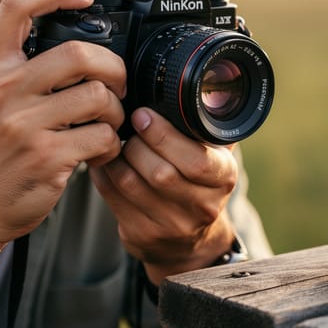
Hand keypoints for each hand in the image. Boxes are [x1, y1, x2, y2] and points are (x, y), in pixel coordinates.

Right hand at [0, 0, 126, 246]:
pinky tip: (98, 152)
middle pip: (79, 53)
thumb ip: (21, 68)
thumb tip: (82, 45)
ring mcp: (23, 124)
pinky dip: (111, 145)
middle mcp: (2, 90)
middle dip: (113, 68)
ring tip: (107, 124)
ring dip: (116, 111)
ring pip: (98, 96)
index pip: (15, 7)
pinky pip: (102, 137)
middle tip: (116, 85)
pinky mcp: (46, 156)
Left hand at [91, 108, 237, 282]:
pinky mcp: (143, 235)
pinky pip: (113, 198)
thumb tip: (203, 84)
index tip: (144, 114)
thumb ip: (209, 124)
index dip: (165, 136)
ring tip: (113, 139)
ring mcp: (172, 225)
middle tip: (128, 124)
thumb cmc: (199, 183)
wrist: (189, 243)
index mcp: (223, 178)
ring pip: (131, 184)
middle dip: (137, 143)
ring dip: (116, 156)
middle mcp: (202, 206)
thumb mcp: (216, 154)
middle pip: (161, 173)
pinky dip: (103, 173)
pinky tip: (105, 159)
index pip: (196, 160)